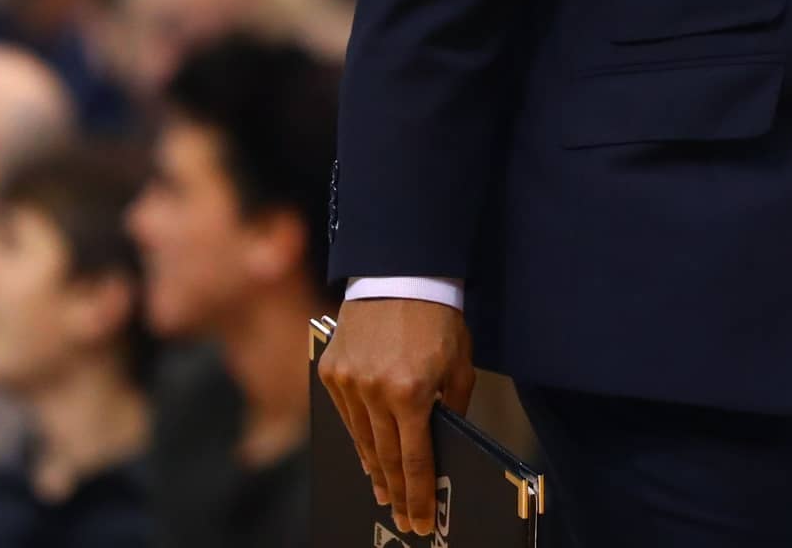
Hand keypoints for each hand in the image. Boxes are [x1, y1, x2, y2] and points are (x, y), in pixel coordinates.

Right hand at [319, 297, 476, 535]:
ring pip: (361, 440)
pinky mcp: (331, 371)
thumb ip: (452, 405)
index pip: (414, 459)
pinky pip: (345, 416)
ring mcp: (348, 382)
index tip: (421, 520)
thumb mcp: (459, 363)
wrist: (401, 272)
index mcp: (411, 392)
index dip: (418, 493)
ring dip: (374, 469)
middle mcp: (374, 392)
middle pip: (385, 457)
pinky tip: (366, 455)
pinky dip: (357, 438)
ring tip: (384, 493)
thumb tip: (443, 441)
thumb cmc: (439, 317)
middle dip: (396, 492)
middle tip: (403, 517)